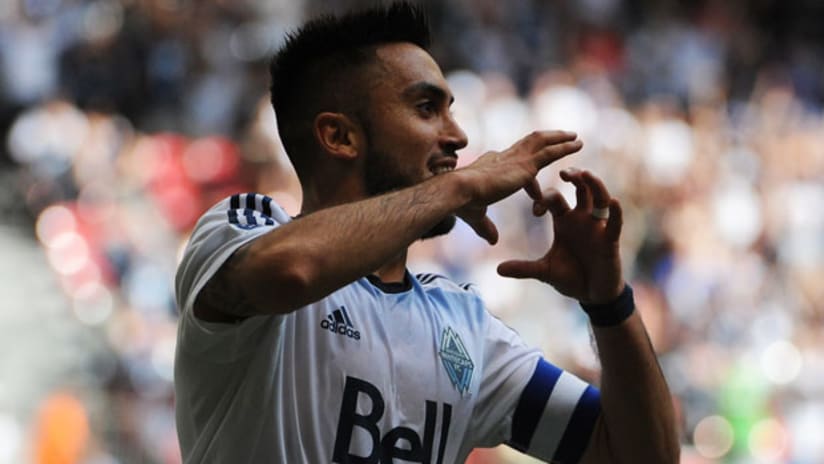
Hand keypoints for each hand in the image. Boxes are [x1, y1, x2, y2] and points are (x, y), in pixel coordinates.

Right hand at [455, 131, 582, 243]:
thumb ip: (486, 227)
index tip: (533, 188)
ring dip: (558, 139)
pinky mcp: (525, 165)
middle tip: (561, 137)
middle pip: (527, 144)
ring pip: (541, 142)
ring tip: (574, 137)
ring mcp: (516, 159)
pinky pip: (550, 153)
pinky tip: (576, 144)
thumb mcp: (476, 217)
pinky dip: (564, 147)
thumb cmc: (461, 203)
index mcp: (490, 165)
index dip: (524, 175)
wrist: (459, 191)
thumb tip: (493, 240)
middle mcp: (504, 157)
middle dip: (544, 140)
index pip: (511, 164)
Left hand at [497, 168, 624, 303]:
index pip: (554, 199)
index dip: (544, 199)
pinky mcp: (610, 239)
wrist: (593, 295)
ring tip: (586, 174)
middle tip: (563, 171)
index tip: (535, 211)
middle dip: (574, 176)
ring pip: (599, 198)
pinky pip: (615, 222)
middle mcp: (582, 218)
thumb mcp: (545, 272)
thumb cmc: (571, 277)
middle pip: (580, 189)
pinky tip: (614, 201)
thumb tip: (498, 269)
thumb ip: (523, 268)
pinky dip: (616, 212)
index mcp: (564, 221)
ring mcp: (597, 227)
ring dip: (594, 185)